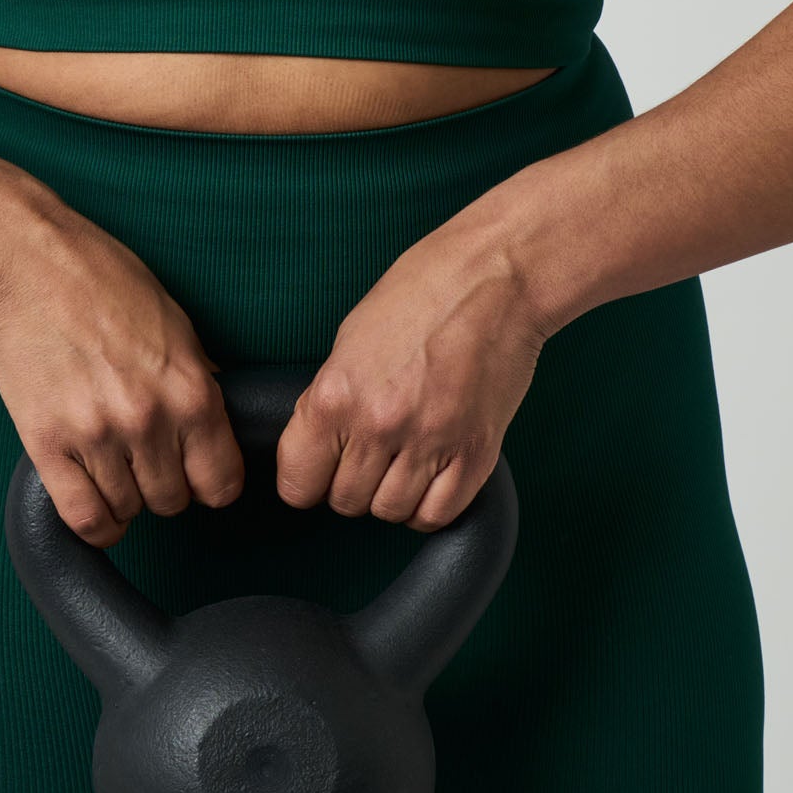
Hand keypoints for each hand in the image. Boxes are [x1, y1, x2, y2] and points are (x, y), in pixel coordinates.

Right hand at [0, 197, 245, 547]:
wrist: (31, 266)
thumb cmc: (104, 282)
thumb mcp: (176, 324)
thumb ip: (198, 380)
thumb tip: (216, 425)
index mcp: (190, 389)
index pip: (221, 482)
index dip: (210, 482)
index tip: (196, 474)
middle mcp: (148, 420)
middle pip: (172, 501)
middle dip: (163, 486)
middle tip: (146, 458)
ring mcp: (96, 435)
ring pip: (127, 511)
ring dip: (123, 496)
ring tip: (113, 462)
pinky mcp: (47, 444)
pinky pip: (83, 517)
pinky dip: (94, 522)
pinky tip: (95, 502)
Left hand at [276, 215, 547, 530]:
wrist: (494, 278)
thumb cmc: (422, 292)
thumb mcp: (351, 339)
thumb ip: (333, 398)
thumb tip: (322, 445)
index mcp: (336, 394)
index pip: (298, 483)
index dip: (306, 480)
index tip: (317, 472)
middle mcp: (379, 425)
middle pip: (346, 502)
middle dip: (351, 485)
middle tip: (368, 454)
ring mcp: (430, 442)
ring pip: (391, 512)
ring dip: (391, 495)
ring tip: (401, 460)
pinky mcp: (476, 453)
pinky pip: (439, 514)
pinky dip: (430, 506)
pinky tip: (430, 477)